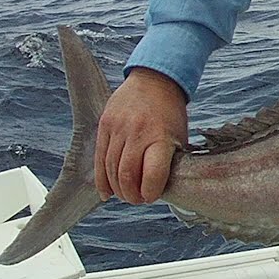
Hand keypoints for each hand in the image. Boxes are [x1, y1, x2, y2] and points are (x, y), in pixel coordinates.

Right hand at [95, 67, 188, 203]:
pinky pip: (99, 159)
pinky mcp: (104, 126)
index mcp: (161, 136)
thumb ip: (168, 160)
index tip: (152, 197)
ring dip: (117, 189)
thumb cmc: (170, 112)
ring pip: (110, 169)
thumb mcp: (179, 135)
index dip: (151, 192)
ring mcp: (118, 129)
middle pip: (126, 175)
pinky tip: (107, 191)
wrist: (155, 79)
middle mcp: (137, 133)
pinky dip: (102, 179)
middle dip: (132, 195)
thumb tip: (158, 188)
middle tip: (138, 199)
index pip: (152, 173)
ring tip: (126, 194)